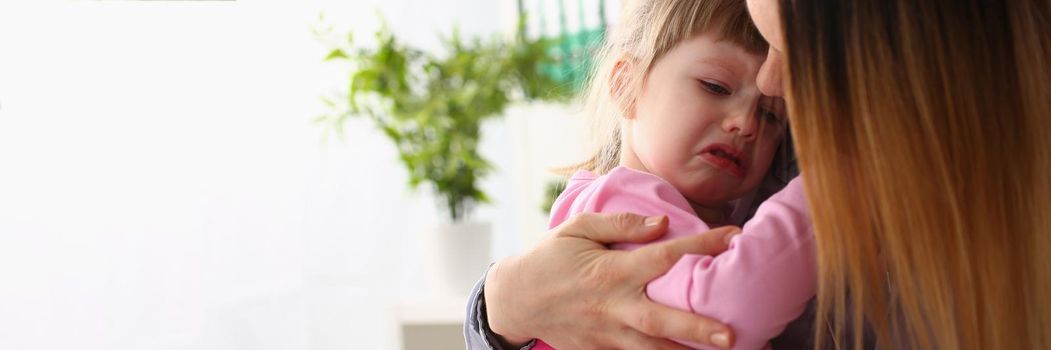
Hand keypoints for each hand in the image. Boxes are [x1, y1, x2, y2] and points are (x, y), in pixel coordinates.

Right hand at [484, 212, 740, 349]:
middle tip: (730, 335)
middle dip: (696, 329)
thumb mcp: (577, 228)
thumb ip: (619, 223)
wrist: (514, 300)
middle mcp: (612, 306)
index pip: (663, 257)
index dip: (700, 245)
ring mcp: (607, 333)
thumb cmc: (549, 258)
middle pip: (660, 320)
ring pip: (652, 349)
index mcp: (609, 271)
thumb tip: (661, 224)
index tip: (733, 236)